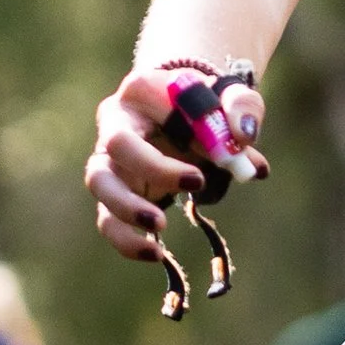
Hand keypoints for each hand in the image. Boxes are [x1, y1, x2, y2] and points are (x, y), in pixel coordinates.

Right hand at [86, 68, 268, 261]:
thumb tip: (244, 136)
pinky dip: (126, 240)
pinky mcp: (112, 194)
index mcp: (141, 90)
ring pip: (100, 183)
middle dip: (153, 168)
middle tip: (197, 182)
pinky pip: (107, 219)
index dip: (181, 124)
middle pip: (116, 144)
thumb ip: (241, 108)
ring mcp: (109, 160)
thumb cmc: (206, 105)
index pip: (148, 100)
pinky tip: (155, 255)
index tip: (221, 152)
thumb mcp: (230, 96)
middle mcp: (115, 122)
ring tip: (160, 226)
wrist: (182, 119)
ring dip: (126, 207)